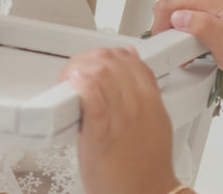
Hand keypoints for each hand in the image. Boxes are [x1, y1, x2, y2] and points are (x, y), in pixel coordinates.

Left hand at [60, 46, 183, 193]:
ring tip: (70, 81)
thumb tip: (130, 67)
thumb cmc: (145, 167)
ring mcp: (120, 120)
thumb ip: (141, 96)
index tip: (94, 64)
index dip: (108, 55)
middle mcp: (138, 107)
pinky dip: (81, 87)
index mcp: (152, 103)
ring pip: (102, 74)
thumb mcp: (153, 125)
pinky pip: (93, 100)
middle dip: (88, 60)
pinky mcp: (100, 136)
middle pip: (112, 62)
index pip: (132, 61)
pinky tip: (73, 84)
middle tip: (75, 73)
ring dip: (79, 70)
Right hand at [152, 0, 222, 86]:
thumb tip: (178, 16)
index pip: (173, 1)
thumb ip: (204, 28)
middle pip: (178, 2)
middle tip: (180, 52)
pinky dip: (195, 26)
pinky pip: (201, 10)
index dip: (161, 23)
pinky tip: (204, 43)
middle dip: (171, 26)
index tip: (163, 44)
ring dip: (183, 27)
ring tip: (193, 51)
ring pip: (188, 6)